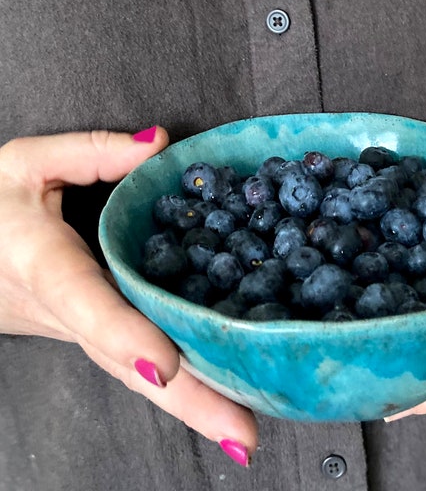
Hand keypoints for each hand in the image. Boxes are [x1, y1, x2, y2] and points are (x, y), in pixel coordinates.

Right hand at [0, 128, 256, 465]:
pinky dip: (180, 383)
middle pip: (125, 363)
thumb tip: (160, 145)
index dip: (122, 333)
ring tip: (243, 432)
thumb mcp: (26, 163)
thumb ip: (92, 151)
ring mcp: (79, 330)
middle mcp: (64, 312)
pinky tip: (222, 393)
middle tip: (243, 437)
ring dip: (191, 404)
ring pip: (134, 372)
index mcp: (41, 264)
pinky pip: (137, 360)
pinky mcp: (92, 331)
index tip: (162, 366)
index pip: (86, 304)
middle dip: (185, 402)